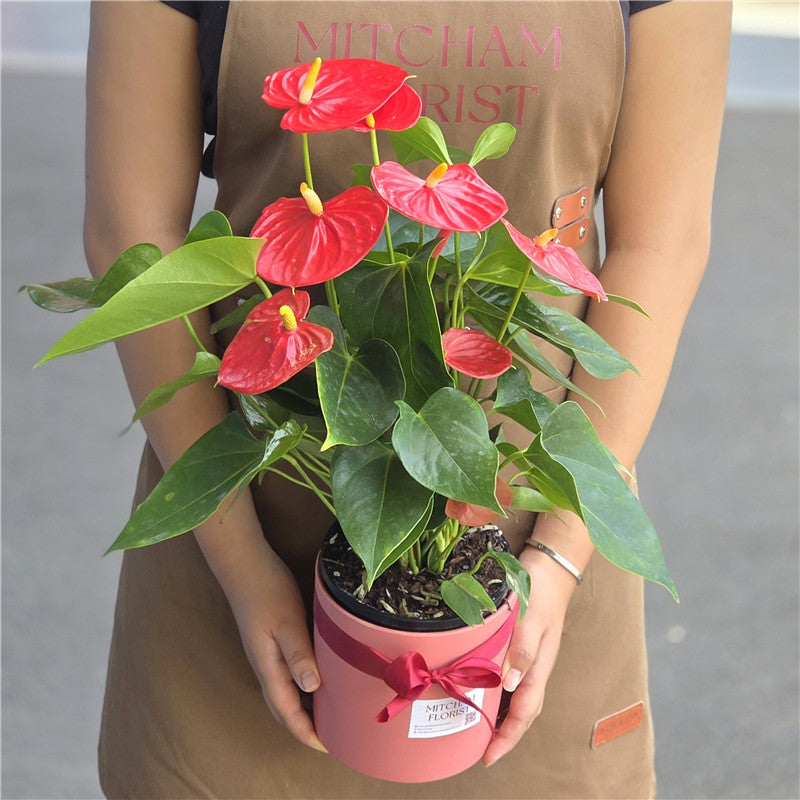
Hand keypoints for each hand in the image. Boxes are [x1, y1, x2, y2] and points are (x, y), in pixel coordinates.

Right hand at [206, 528, 326, 752]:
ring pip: (284, 692)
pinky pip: (285, 674)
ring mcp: (265, 653)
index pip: (287, 712)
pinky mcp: (269, 640)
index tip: (328, 746)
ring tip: (329, 713)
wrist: (245, 564)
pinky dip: (301, 686)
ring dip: (303, 707)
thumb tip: (312, 687)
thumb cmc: (267, 591)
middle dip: (304, 726)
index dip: (306, 732)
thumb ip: (298, 654)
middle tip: (332, 736)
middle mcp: (265, 666)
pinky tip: (317, 677)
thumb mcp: (286, 622)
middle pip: (283, 708)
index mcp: (268, 667)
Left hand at [483, 543, 578, 765]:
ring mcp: (530, 655)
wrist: (551, 562)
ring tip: (478, 729)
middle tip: (479, 751)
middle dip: (504, 734)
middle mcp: (535, 665)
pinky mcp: (521, 642)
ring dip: (500, 715)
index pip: (525, 711)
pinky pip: (511, 677)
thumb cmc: (540, 587)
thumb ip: (522, 648)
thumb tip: (510, 685)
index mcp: (539, 664)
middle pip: (523, 710)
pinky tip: (483, 690)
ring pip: (517, 696)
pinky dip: (498, 691)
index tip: (488, 756)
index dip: (507, 736)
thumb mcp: (531, 615)